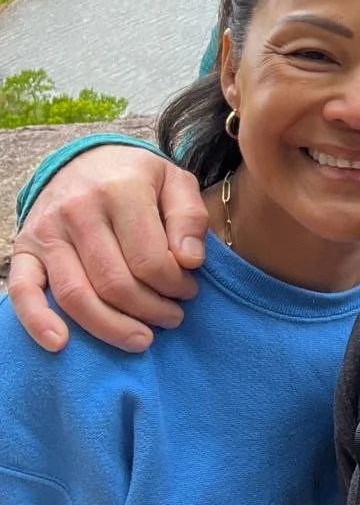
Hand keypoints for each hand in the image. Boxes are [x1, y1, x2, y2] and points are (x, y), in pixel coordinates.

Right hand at [7, 148, 207, 352]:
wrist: (84, 160)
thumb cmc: (137, 177)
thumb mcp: (174, 181)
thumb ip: (189, 217)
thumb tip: (190, 262)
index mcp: (120, 189)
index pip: (150, 259)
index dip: (175, 285)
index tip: (189, 291)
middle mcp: (78, 210)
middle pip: (114, 283)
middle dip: (150, 310)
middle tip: (171, 318)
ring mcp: (47, 231)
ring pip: (76, 295)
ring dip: (112, 327)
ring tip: (141, 339)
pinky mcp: (23, 249)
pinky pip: (24, 292)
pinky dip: (38, 322)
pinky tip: (61, 344)